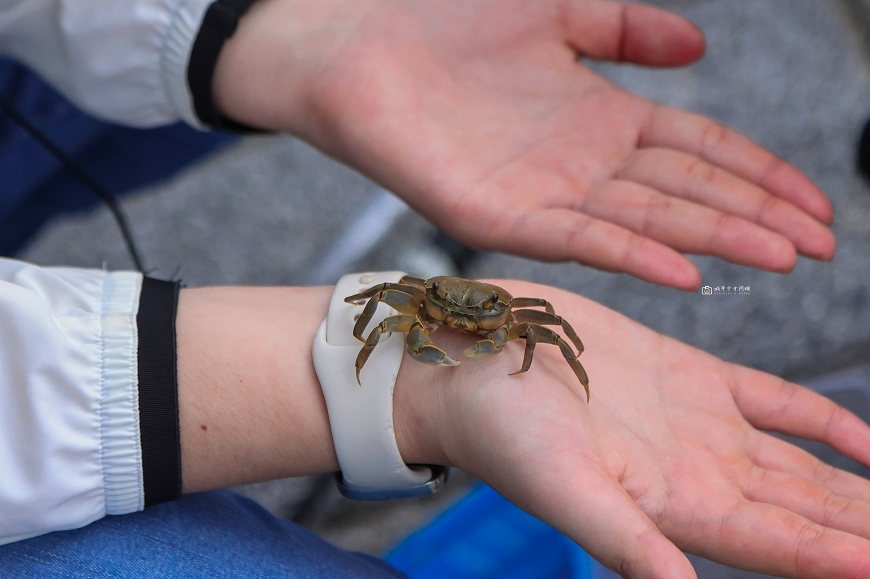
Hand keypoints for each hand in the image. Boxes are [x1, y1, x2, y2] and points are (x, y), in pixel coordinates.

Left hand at [214, 0, 834, 289]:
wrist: (355, 41)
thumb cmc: (444, 20)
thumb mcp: (555, 11)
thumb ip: (624, 30)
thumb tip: (697, 50)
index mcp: (598, 117)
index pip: (698, 150)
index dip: (757, 172)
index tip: (813, 199)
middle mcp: (579, 162)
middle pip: (685, 192)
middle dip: (755, 215)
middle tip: (821, 244)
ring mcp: (541, 191)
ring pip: (643, 220)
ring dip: (713, 239)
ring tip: (780, 257)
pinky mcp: (496, 213)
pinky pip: (573, 237)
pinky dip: (629, 253)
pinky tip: (682, 269)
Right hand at [394, 280, 869, 577]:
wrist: (471, 363)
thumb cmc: (498, 429)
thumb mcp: (560, 481)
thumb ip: (622, 537)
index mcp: (670, 505)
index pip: (778, 545)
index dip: (839, 556)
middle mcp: (695, 471)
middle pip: (803, 511)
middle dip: (862, 526)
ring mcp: (697, 423)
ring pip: (799, 462)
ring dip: (856, 485)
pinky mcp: (687, 372)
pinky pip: (774, 400)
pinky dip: (822, 420)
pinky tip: (864, 438)